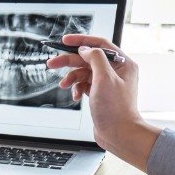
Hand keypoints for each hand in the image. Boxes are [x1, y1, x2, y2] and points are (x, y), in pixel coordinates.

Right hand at [46, 34, 160, 171]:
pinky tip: (75, 95)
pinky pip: (84, 85)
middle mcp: (116, 71)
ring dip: (71, 77)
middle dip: (69, 61)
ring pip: (84, 73)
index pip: (99, 44)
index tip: (65, 41)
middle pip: (88, 59)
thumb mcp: (104, 78)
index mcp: (122, 63)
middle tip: (52, 63)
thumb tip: (85, 49)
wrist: (119, 134)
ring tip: (63, 85)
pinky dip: (77, 88)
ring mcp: (108, 83)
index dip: (81, 41)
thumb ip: (95, 58)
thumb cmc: (116, 110)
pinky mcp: (100, 94)